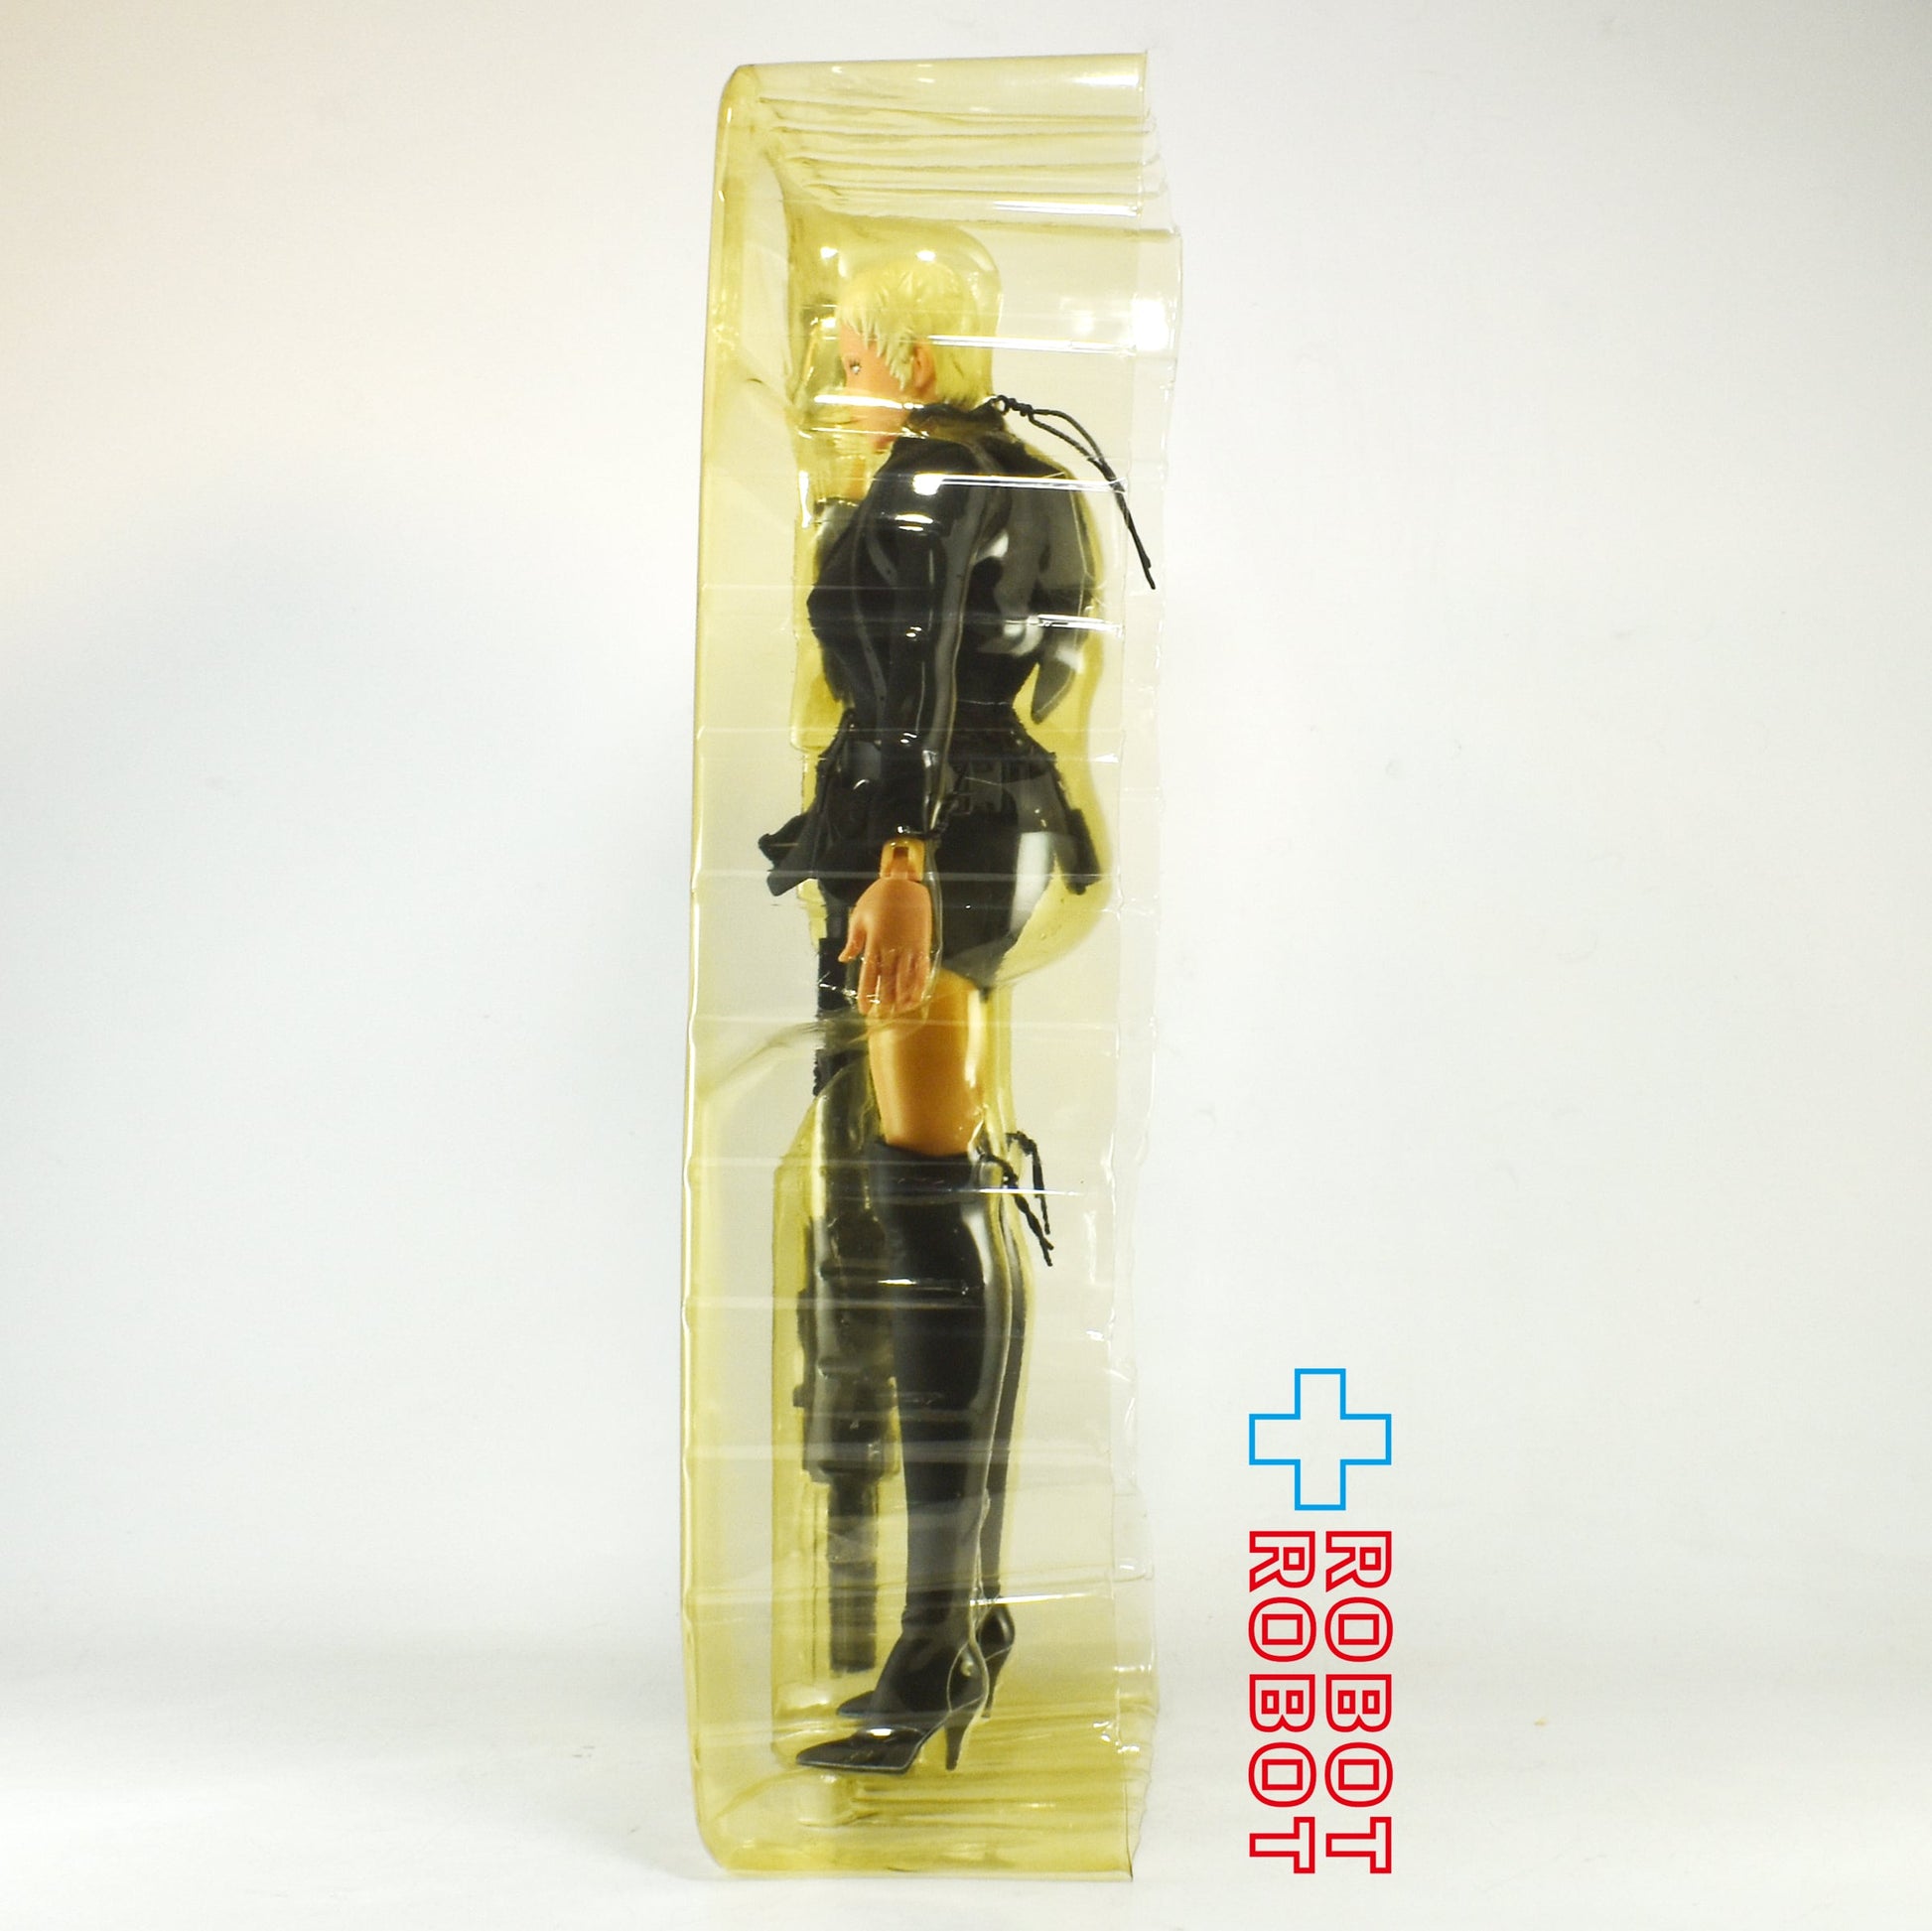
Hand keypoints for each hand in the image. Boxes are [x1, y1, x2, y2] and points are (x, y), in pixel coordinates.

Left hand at [840, 873, 934, 1015]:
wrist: (904, 882)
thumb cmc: (877, 897)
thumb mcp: (858, 916)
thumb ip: (853, 941)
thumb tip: (843, 959)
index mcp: (873, 942)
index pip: (868, 975)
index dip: (866, 994)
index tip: (864, 1009)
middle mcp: (891, 948)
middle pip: (888, 981)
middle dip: (885, 1000)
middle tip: (882, 1015)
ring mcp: (909, 947)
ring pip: (905, 978)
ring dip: (902, 996)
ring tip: (899, 1010)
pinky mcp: (922, 943)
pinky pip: (921, 969)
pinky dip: (919, 984)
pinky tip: (916, 996)